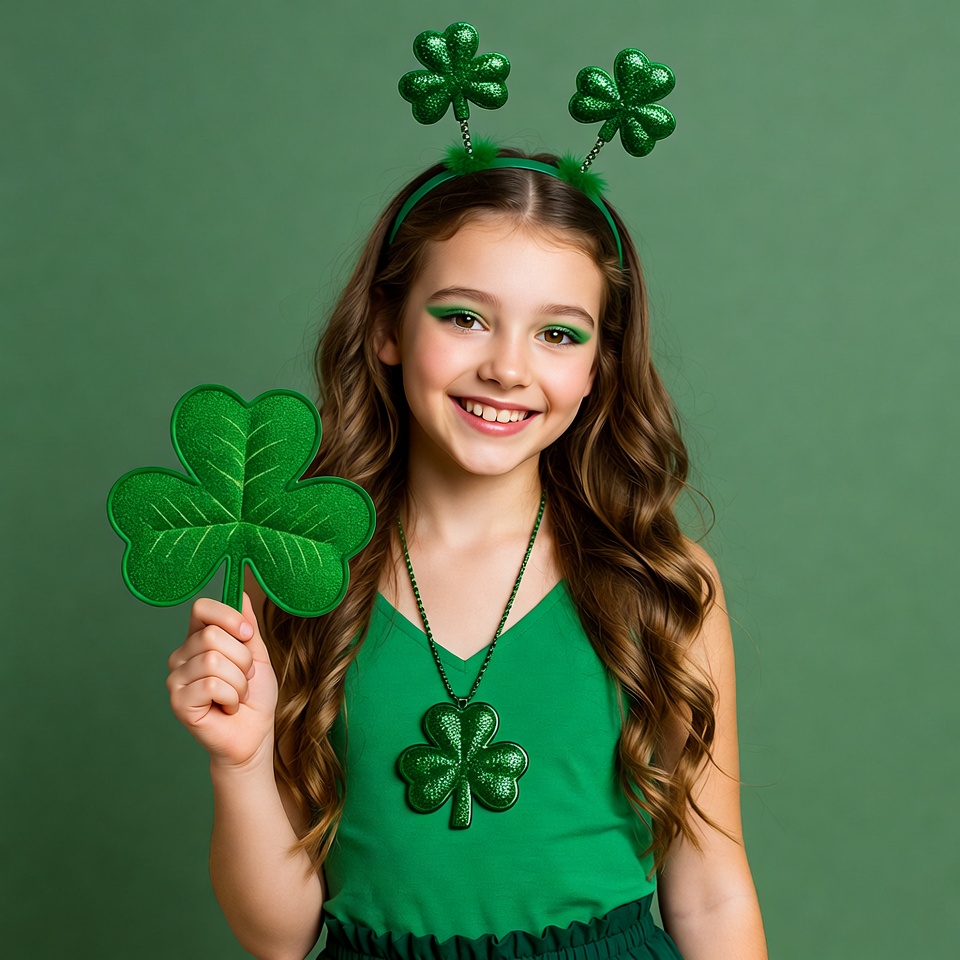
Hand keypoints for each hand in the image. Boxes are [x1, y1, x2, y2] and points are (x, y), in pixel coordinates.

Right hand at [167, 593, 278, 768]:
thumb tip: (241, 594)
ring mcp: (176, 679)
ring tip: (236, 695)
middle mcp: (182, 655)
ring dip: (239, 681)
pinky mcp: (178, 701)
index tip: (248, 634)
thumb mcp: (257, 654)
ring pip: (213, 660)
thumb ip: (247, 626)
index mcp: (198, 639)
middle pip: (212, 635)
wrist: (254, 734)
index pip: (202, 608)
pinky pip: (212, 684)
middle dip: (242, 658)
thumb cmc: (255, 696)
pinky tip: (227, 707)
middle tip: (245, 678)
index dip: (229, 617)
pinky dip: (231, 696)